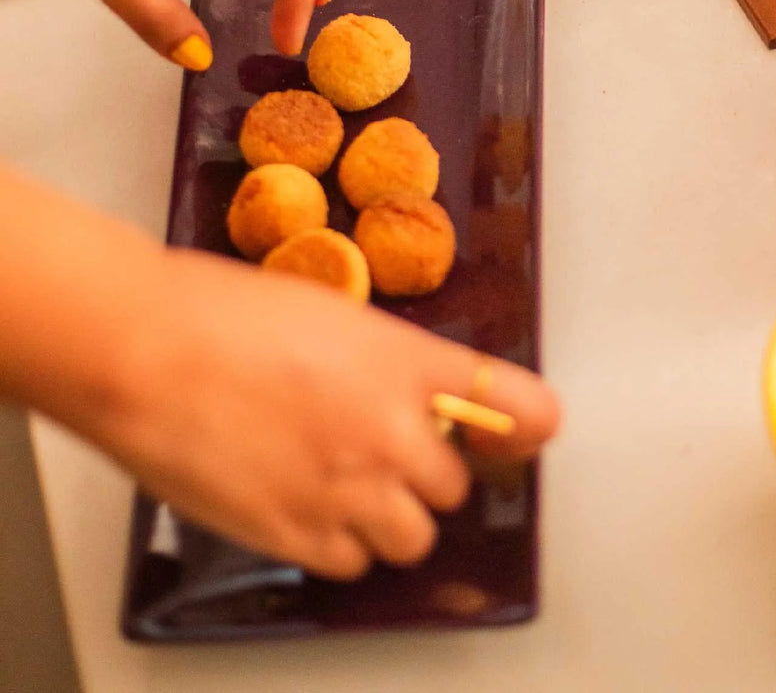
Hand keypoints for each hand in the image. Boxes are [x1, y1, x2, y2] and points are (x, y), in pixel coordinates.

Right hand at [91, 246, 560, 578]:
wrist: (141, 349)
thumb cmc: (222, 313)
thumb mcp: (331, 311)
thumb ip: (385, 360)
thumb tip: (406, 391)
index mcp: (405, 363)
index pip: (511, 403)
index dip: (528, 420)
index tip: (534, 427)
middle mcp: (390, 432)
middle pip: (456, 485)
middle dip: (429, 471)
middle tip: (390, 450)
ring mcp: (345, 489)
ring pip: (413, 538)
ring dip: (393, 517)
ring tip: (353, 487)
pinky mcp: (293, 533)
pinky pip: (352, 563)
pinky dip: (343, 545)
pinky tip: (313, 509)